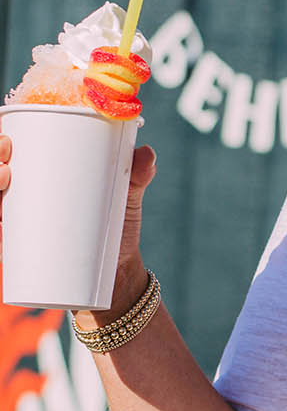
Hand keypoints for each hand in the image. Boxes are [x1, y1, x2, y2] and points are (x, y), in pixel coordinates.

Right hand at [0, 133, 156, 283]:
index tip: (9, 138)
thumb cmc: (117, 224)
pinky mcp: (23, 255)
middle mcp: (23, 200)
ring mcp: (20, 227)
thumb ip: (137, 173)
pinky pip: (2, 244)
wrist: (118, 272)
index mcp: (41, 177)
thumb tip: (147, 154)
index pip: (11, 154)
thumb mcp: (127, 196)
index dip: (2, 144)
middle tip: (8, 164)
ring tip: (5, 179)